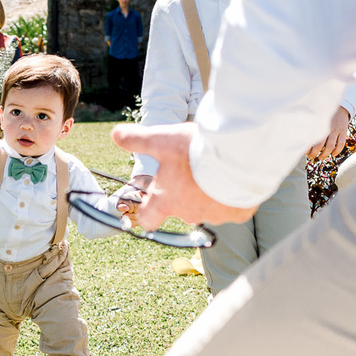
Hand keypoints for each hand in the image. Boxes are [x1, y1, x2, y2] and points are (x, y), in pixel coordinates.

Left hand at [110, 123, 256, 229]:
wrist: (240, 155)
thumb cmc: (197, 149)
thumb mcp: (162, 139)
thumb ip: (138, 140)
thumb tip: (115, 135)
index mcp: (166, 200)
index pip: (148, 219)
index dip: (147, 211)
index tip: (151, 200)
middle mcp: (188, 213)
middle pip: (179, 210)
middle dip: (182, 194)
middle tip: (189, 170)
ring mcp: (214, 216)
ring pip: (206, 208)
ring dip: (207, 194)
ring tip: (214, 170)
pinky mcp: (237, 214)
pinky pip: (231, 208)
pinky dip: (230, 197)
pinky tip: (233, 179)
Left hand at [306, 106, 350, 161]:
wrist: (340, 106)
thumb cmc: (324, 115)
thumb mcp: (316, 118)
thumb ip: (310, 127)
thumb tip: (300, 139)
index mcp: (317, 125)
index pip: (310, 139)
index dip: (307, 148)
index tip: (304, 152)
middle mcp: (326, 128)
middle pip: (319, 145)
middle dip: (314, 153)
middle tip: (311, 157)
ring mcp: (336, 130)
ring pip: (330, 147)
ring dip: (324, 154)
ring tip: (321, 158)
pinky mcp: (343, 131)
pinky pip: (341, 144)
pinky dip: (337, 151)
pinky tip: (333, 154)